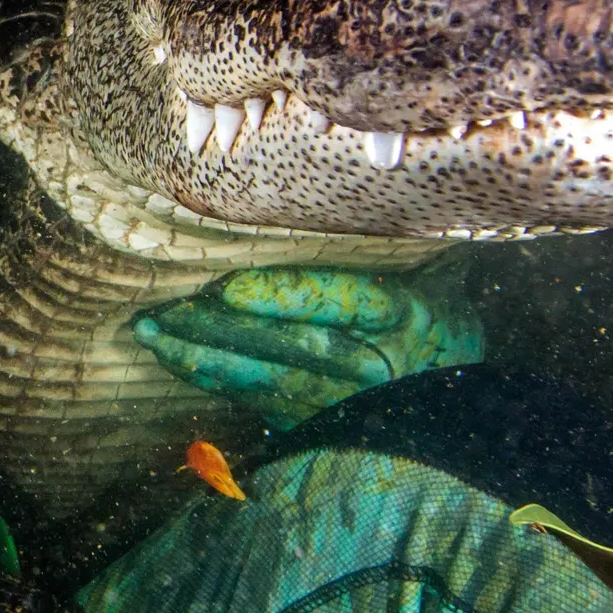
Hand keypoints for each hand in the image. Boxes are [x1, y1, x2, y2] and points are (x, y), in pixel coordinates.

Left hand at [134, 267, 484, 430]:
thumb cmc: (435, 312)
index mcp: (408, 315)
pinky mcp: (322, 420)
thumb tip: (324, 192)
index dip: (285, 298)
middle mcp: (377, 363)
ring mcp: (348, 400)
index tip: (229, 288)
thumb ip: (382, 242)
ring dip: (205, 357)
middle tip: (163, 308)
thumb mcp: (432, 270)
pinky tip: (178, 360)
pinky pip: (263, 402)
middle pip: (292, 346)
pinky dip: (217, 380)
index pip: (345, 304)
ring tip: (153, 333)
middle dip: (221, 329)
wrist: (459, 400)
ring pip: (269, 378)